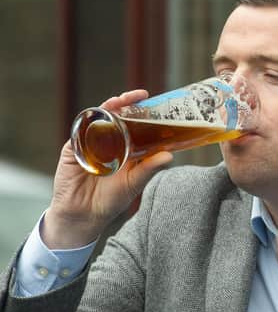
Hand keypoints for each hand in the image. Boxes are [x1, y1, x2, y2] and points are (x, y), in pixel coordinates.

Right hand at [43, 90, 173, 248]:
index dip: (143, 113)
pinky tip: (102, 118)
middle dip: (128, 102)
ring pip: (99, 118)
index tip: (154, 102)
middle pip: (118, 115)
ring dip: (111, 106)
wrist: (84, 215)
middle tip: (140, 95)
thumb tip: (169, 156)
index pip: (134, 125)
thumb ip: (149, 168)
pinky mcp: (74, 147)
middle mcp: (108, 142)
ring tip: (123, 101)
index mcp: (125, 148)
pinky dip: (91, 122)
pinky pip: (81, 129)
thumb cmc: (111, 200)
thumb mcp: (134, 183)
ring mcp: (90, 142)